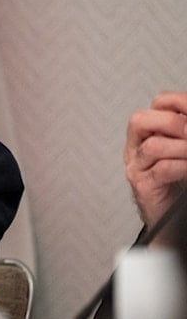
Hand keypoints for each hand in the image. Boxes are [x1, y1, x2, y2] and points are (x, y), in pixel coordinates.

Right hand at [125, 91, 186, 236]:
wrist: (169, 215)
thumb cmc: (177, 180)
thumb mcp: (182, 148)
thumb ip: (184, 132)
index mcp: (148, 131)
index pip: (158, 103)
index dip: (179, 102)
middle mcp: (136, 146)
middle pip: (140, 120)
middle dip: (173, 122)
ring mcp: (137, 166)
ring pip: (152, 146)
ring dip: (182, 148)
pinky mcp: (143, 186)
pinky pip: (161, 170)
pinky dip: (181, 167)